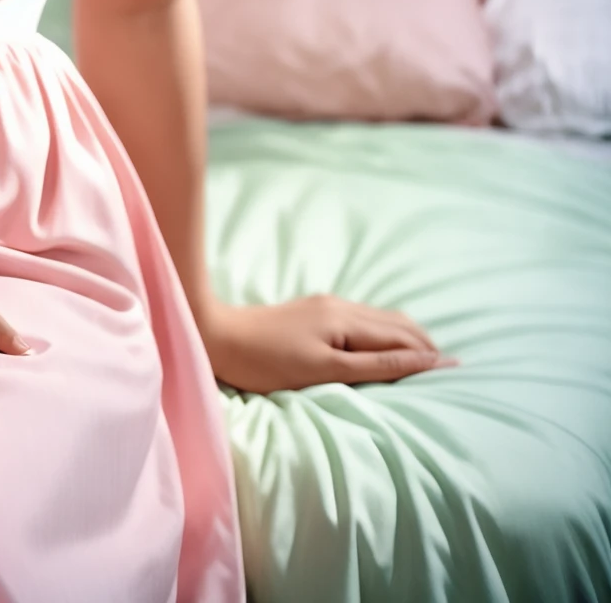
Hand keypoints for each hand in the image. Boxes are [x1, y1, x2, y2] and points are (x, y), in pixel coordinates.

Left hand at [200, 295, 458, 392]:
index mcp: (345, 319)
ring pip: (379, 319)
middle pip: (395, 322)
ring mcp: (325, 307)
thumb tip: (423, 361)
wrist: (216, 336)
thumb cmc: (266, 361)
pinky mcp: (312, 313)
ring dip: (405, 337)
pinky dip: (384, 334)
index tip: (460, 370)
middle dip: (424, 343)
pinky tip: (384, 347)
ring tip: (425, 360)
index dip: (430, 354)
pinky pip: (362, 321)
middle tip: (450, 368)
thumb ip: (377, 365)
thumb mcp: (325, 370)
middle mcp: (339, 306)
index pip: (401, 335)